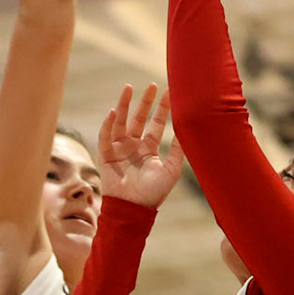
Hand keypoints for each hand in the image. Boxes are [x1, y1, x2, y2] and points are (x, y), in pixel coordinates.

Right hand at [98, 84, 182, 207]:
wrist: (134, 209)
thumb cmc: (154, 193)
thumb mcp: (171, 169)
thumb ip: (178, 149)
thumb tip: (188, 128)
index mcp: (149, 149)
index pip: (156, 124)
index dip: (162, 109)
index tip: (168, 93)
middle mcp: (134, 146)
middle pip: (139, 119)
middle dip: (145, 102)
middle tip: (151, 86)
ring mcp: (119, 149)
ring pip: (121, 122)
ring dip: (124, 105)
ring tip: (128, 88)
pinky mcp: (106, 155)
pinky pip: (105, 137)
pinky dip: (108, 124)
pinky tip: (113, 112)